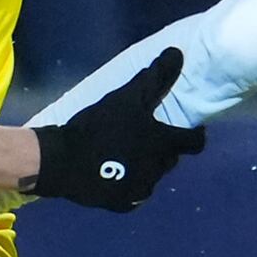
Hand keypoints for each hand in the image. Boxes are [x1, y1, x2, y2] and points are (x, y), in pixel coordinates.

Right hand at [22, 46, 206, 210]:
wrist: (60, 161)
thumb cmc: (97, 126)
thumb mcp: (127, 97)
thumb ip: (155, 77)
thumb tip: (178, 52)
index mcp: (163, 144)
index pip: (195, 143)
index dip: (194, 135)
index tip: (187, 129)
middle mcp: (157, 170)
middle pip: (171, 158)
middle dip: (164, 148)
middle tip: (145, 136)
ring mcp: (140, 190)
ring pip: (152, 176)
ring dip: (146, 166)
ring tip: (125, 153)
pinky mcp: (122, 204)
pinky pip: (134, 193)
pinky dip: (129, 183)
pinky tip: (113, 172)